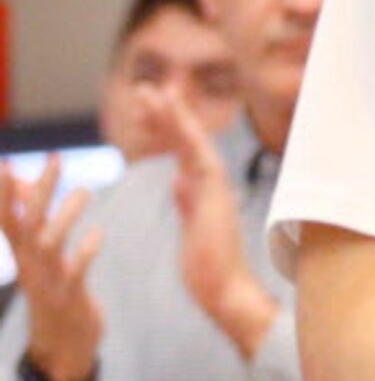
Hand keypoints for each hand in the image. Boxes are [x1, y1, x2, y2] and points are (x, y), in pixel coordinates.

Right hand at [0, 155, 104, 380]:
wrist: (62, 342)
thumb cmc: (53, 287)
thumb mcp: (38, 254)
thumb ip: (32, 220)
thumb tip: (23, 183)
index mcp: (21, 252)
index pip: (5, 218)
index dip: (3, 192)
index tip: (5, 161)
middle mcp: (28, 264)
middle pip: (27, 223)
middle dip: (40, 190)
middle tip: (56, 158)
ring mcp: (47, 281)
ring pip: (49, 245)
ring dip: (65, 216)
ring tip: (85, 191)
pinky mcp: (69, 297)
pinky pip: (75, 272)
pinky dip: (85, 252)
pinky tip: (98, 234)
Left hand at [145, 86, 276, 358]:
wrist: (225, 290)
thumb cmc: (208, 269)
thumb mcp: (191, 230)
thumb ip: (186, 203)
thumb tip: (177, 182)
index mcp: (203, 191)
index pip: (182, 153)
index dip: (165, 129)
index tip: (146, 112)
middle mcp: (212, 183)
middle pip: (186, 140)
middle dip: (165, 114)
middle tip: (145, 90)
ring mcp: (216, 185)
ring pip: (191, 139)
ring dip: (171, 114)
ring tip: (150, 91)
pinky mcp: (215, 191)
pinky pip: (197, 151)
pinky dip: (184, 129)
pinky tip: (170, 111)